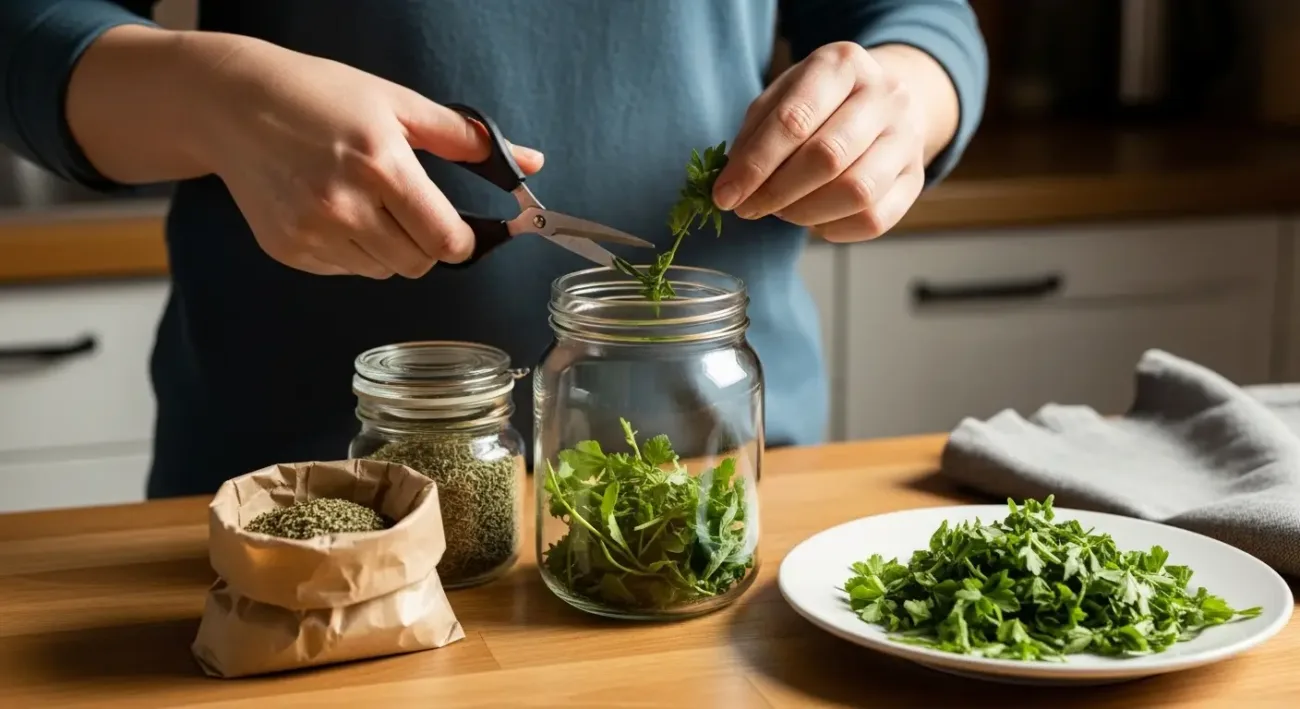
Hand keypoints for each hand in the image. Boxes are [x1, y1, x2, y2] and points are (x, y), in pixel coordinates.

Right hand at [199, 36, 542, 278]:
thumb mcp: (398, 104)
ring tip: (366, 204)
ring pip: (383, 272)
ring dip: (389, 249)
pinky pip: (345, 271)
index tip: (459, 229)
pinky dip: (351, 252)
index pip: (447, 240)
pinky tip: (332, 211)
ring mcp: (312, 232)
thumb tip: (529, 164)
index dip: (462, 240)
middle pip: (419, 264)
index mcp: (382, 166)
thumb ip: (466, 138)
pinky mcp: (288, 250)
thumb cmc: (320, 96)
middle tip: (408, 209)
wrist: (232, 104)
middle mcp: (345, 205)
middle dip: (426, 244)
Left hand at [711, 42, 926, 241]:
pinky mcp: (916, 176)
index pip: (795, 119)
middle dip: (777, 192)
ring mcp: (907, 137)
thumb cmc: (822, 102)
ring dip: (806, 213)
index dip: (755, 164)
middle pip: (828, 156)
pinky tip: (816, 221)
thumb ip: (755, 135)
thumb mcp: (783, 96)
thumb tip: (733, 186)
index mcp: (842, 64)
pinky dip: (836, 229)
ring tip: (783, 212)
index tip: (725, 195)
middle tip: (749, 208)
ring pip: (857, 191)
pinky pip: (876, 219)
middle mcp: (884, 95)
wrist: (885, 99)